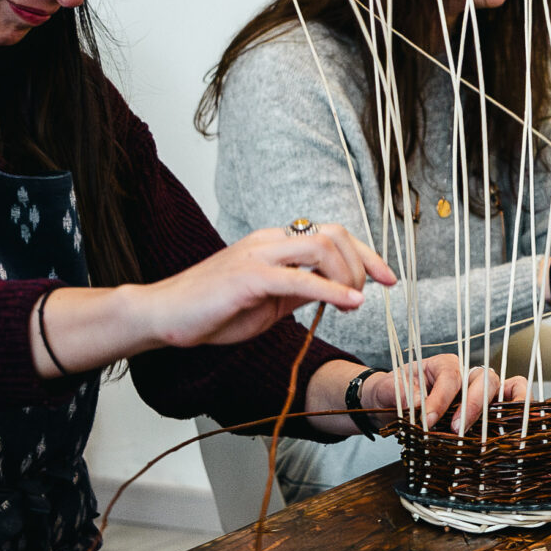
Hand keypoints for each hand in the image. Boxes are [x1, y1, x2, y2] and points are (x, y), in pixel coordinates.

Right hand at [39, 222, 397, 375]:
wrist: (164, 317)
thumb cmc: (211, 312)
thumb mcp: (268, 303)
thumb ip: (299, 292)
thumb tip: (336, 293)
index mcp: (274, 243)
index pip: (331, 234)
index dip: (366, 253)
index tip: (386, 278)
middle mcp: (269, 241)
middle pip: (334, 233)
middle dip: (363, 261)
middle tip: (371, 292)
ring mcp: (258, 255)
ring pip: (322, 246)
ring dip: (348, 274)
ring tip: (353, 302)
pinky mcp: (248, 277)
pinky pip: (299, 278)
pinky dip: (330, 290)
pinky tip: (348, 304)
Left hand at [322, 355, 528, 434]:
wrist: (392, 404)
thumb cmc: (394, 393)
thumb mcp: (388, 389)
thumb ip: (398, 392)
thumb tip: (417, 403)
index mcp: (444, 364)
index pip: (451, 377)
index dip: (441, 399)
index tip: (427, 420)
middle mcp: (467, 374)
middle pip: (483, 380)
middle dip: (473, 405)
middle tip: (456, 430)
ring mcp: (481, 391)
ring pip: (505, 387)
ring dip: (507, 406)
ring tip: (504, 428)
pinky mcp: (487, 408)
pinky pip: (511, 401)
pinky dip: (518, 411)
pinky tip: (516, 431)